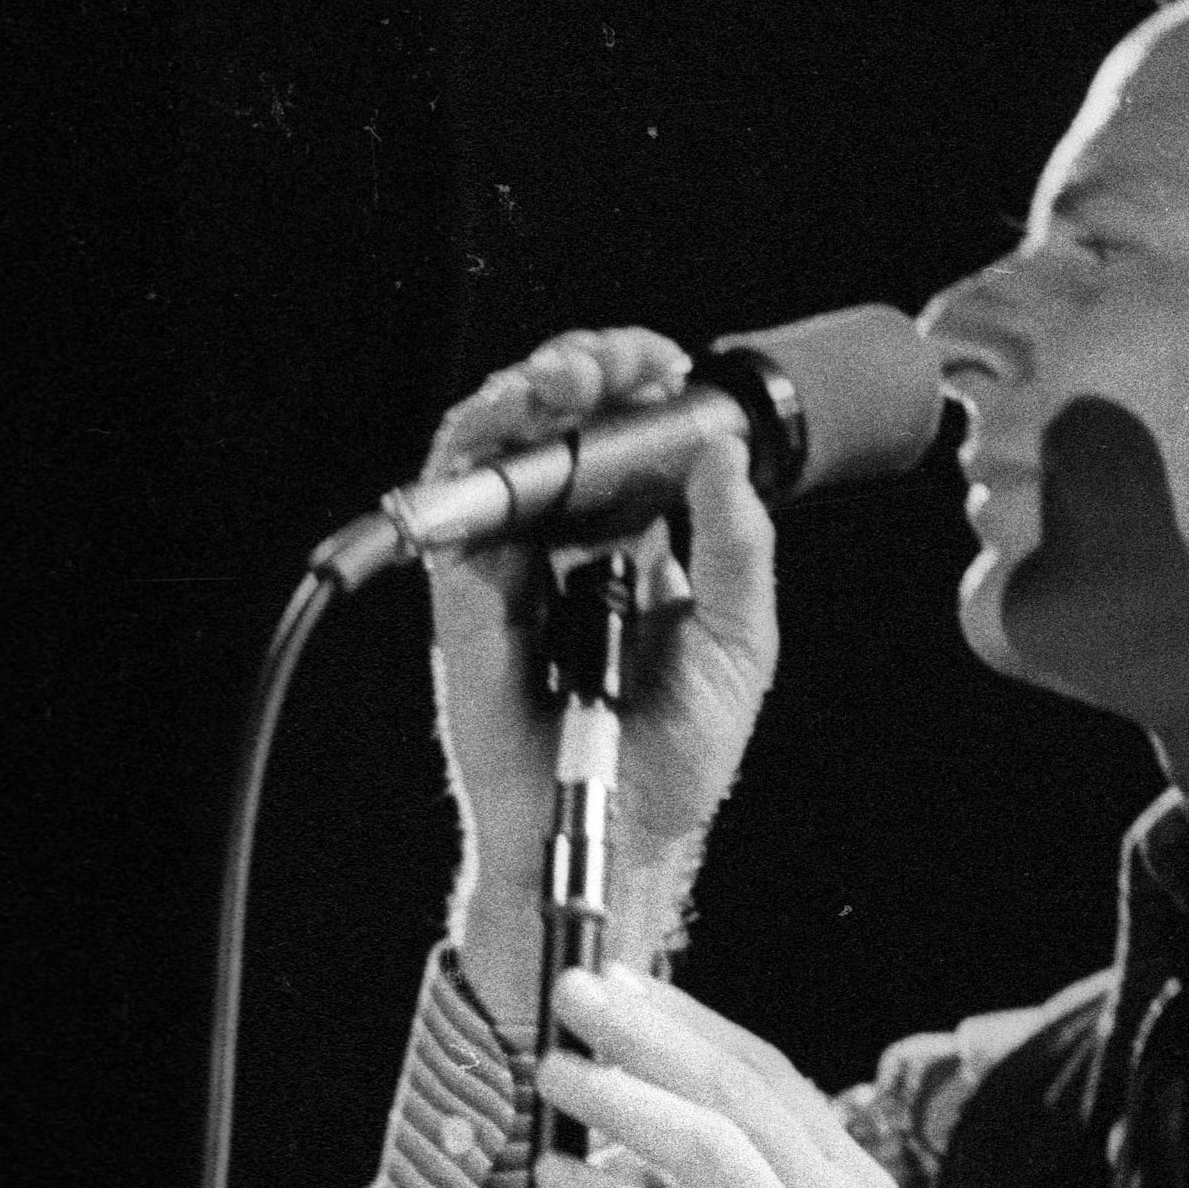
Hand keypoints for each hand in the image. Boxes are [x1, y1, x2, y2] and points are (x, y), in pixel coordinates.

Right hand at [425, 328, 781, 1015]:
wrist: (619, 826)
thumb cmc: (676, 749)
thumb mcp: (737, 636)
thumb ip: (735, 545)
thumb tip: (722, 452)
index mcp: (639, 544)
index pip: (631, 437)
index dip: (641, 387)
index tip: (667, 365)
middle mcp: (571, 541)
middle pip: (563, 423)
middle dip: (586, 369)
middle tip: (617, 361)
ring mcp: (515, 559)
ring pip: (500, 442)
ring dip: (529, 389)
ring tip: (568, 375)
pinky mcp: (466, 588)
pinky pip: (452, 500)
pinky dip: (475, 446)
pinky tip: (513, 416)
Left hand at [532, 964, 1039, 1187]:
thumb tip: (666, 1165)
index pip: (773, 1078)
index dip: (694, 1024)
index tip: (628, 986)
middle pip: (740, 1095)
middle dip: (651, 1034)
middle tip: (577, 990)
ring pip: (716, 1152)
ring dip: (626, 1103)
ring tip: (556, 1075)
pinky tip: (563, 1182)